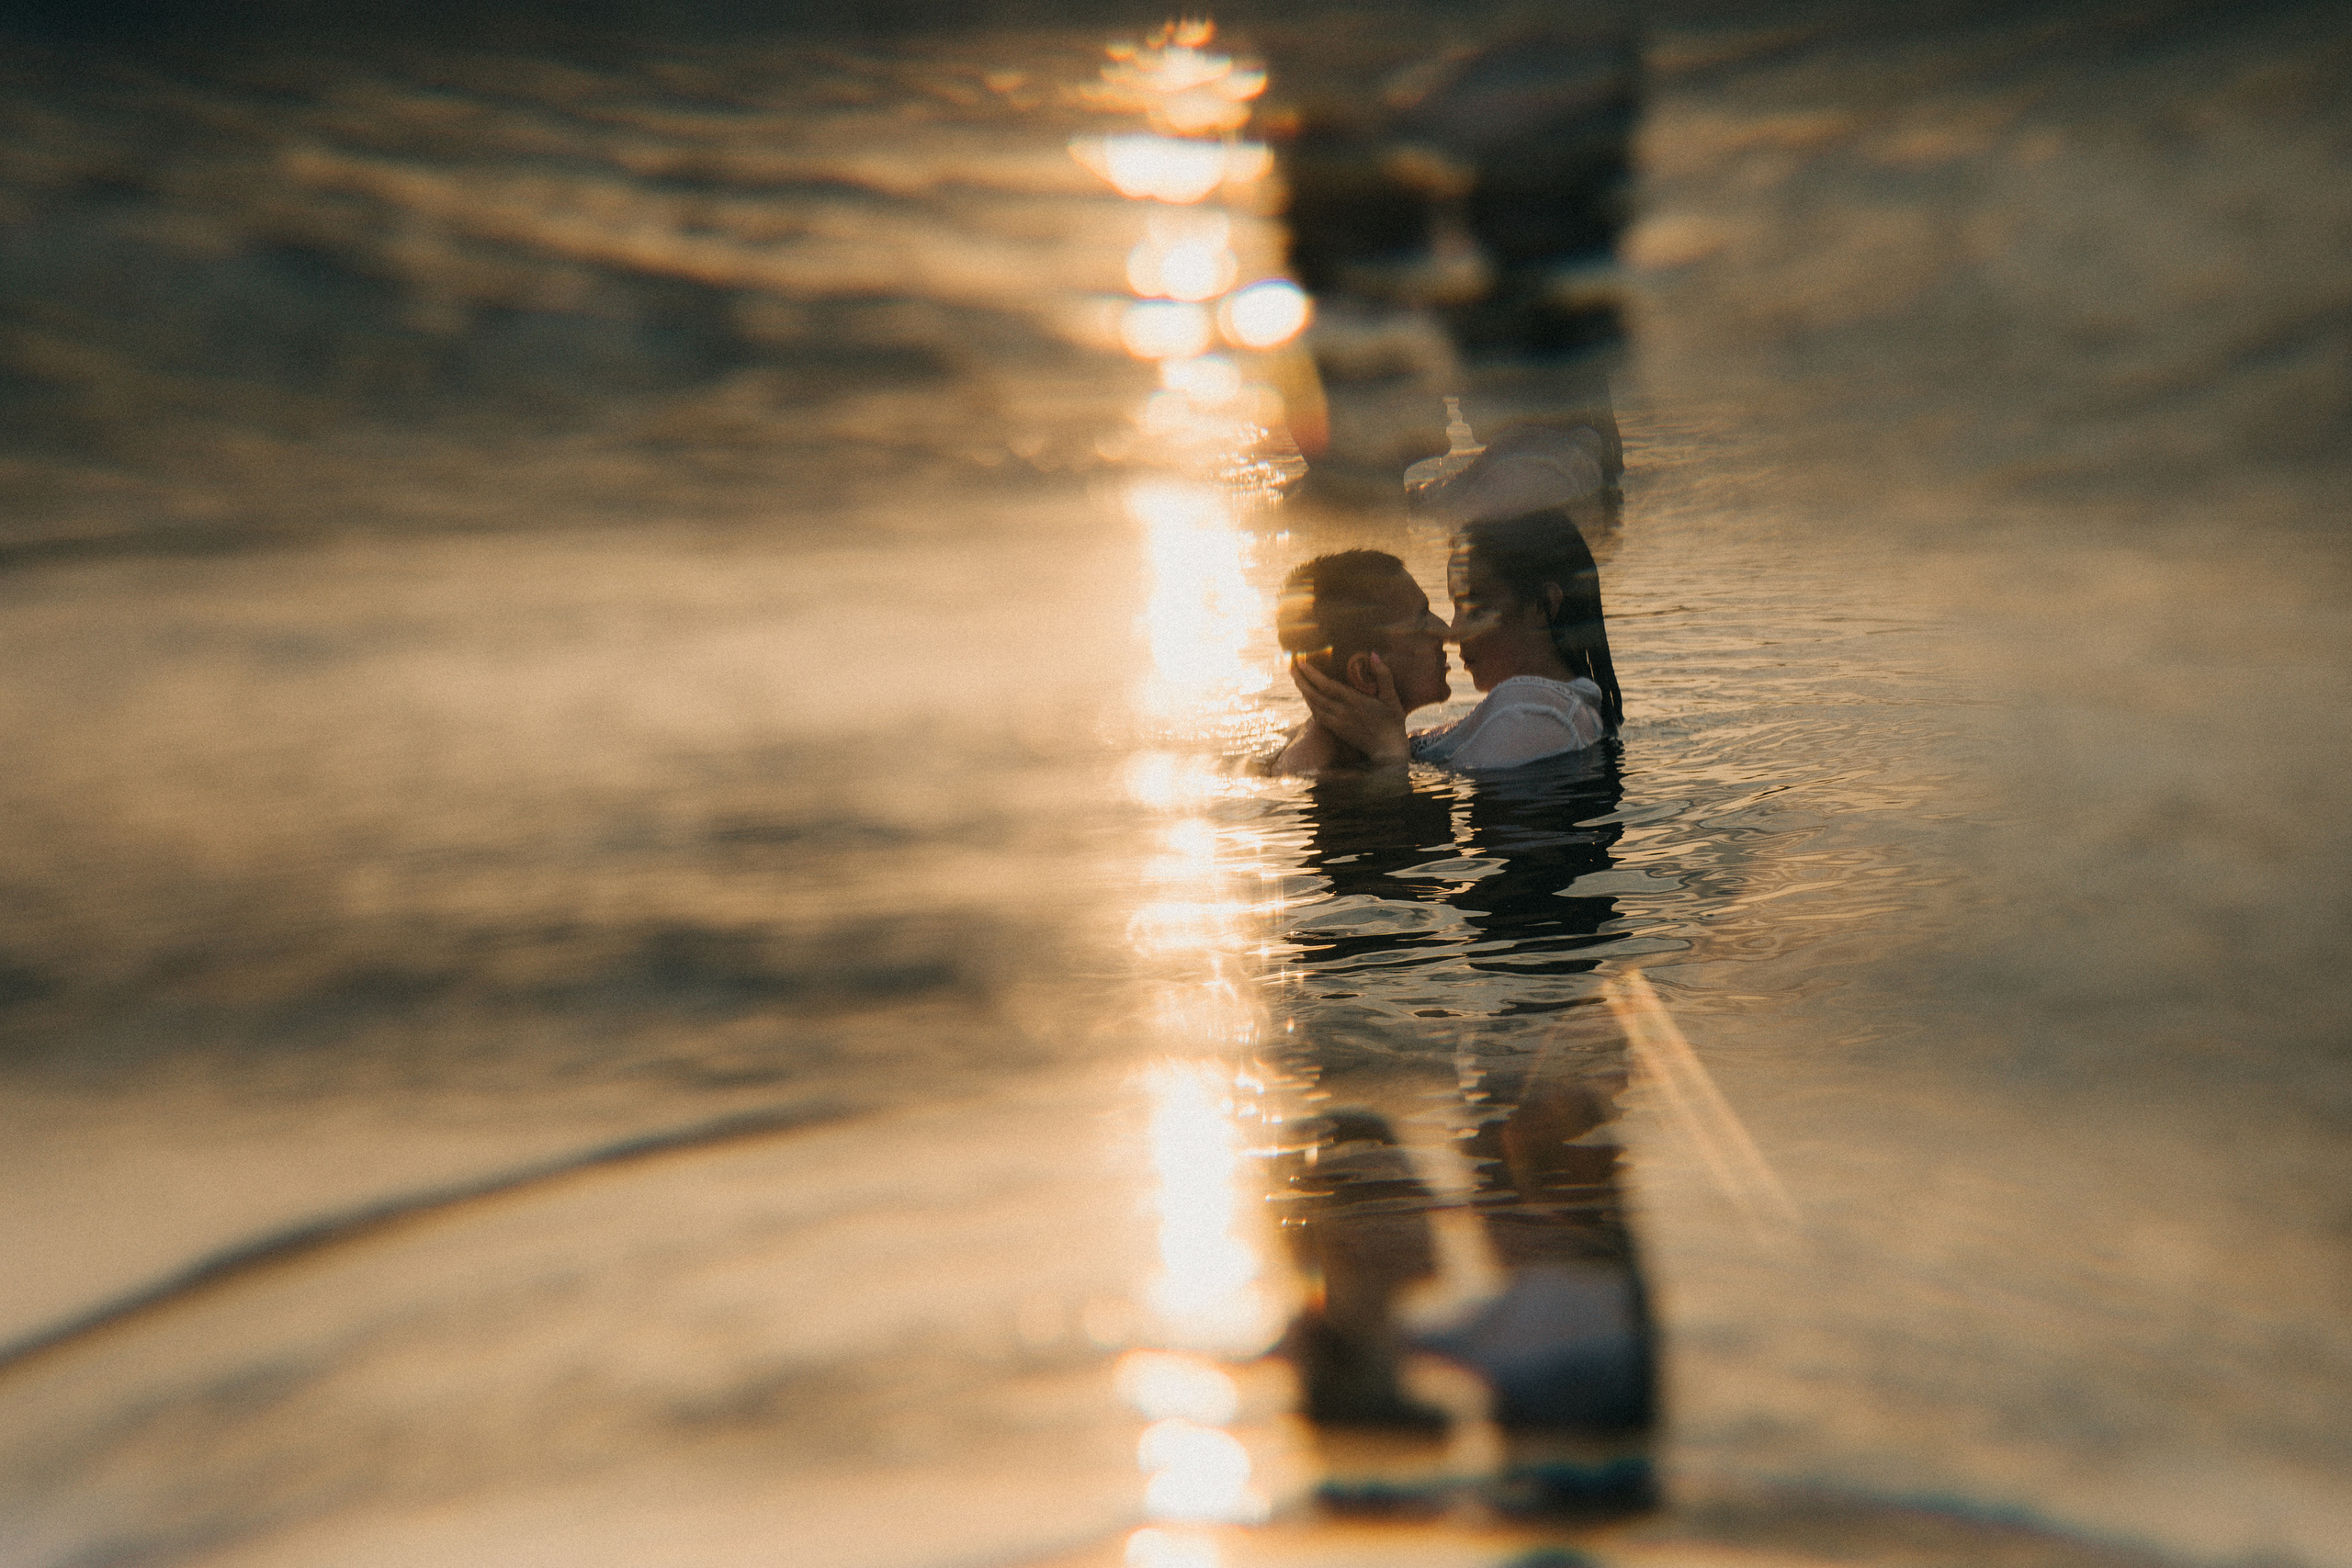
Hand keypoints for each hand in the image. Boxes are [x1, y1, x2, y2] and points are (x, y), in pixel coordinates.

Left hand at [1290, 654, 1410, 765]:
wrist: (1388, 749)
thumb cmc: (1392, 722)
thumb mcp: (1392, 698)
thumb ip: (1384, 675)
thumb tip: (1374, 654)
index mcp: (1354, 701)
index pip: (1327, 686)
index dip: (1312, 675)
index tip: (1301, 663)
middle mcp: (1342, 712)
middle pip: (1315, 695)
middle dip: (1301, 681)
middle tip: (1291, 668)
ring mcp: (1337, 723)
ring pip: (1314, 706)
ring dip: (1304, 692)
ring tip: (1297, 679)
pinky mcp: (1337, 731)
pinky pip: (1318, 716)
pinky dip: (1311, 705)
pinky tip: (1308, 698)